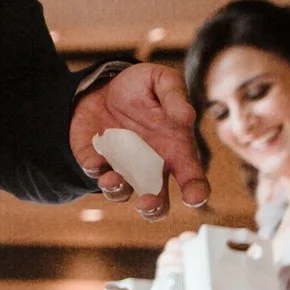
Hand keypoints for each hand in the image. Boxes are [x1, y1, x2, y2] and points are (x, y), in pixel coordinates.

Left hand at [72, 64, 210, 218]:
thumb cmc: (143, 87)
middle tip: (147, 202)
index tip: (193, 197)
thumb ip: (174, 96)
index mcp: (175, 150)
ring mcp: (121, 166)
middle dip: (153, 208)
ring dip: (117, 191)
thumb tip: (187, 116)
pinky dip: (93, 168)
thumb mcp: (162, 81)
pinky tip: (94, 159)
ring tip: (113, 178)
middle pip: (157, 201)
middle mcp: (150, 166)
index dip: (196, 193)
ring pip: (122, 193)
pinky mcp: (94, 158)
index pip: (193, 180)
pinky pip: (93, 171)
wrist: (105, 84)